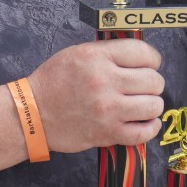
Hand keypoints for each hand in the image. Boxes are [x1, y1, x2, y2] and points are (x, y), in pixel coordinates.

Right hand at [26, 38, 164, 153]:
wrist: (32, 114)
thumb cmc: (53, 82)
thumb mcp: (77, 53)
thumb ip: (109, 52)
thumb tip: (139, 55)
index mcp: (97, 58)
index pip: (144, 53)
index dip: (152, 59)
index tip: (150, 64)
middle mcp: (105, 82)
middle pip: (154, 80)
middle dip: (152, 82)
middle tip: (143, 86)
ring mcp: (108, 110)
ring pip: (154, 105)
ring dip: (152, 105)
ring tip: (142, 104)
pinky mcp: (107, 133)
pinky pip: (144, 132)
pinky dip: (150, 127)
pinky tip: (145, 121)